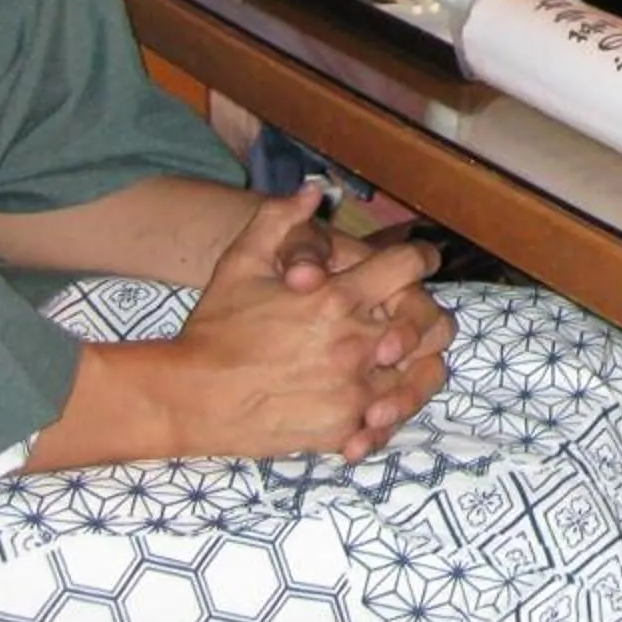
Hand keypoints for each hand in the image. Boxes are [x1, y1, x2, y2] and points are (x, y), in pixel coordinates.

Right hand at [161, 191, 450, 461]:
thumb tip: (313, 191)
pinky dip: (386, 413)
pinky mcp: (342, 430)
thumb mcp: (241, 262)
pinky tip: (372, 406)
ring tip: (396, 362)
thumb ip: (279, 220)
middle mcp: (355, 344)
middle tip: (410, 318)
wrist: (187, 398)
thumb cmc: (214, 328)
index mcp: (337, 297)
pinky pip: (388, 421)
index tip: (420, 260)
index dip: (420, 257)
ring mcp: (352, 391)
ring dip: (415, 366)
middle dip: (427, 317)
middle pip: (433, 325)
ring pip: (421, 378)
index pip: (409, 267)